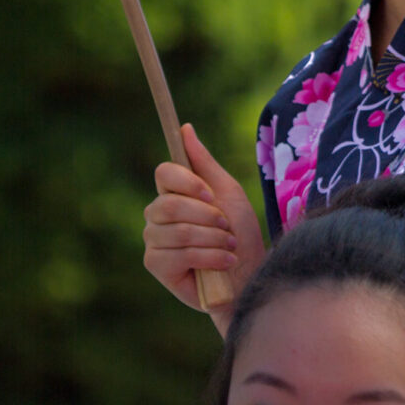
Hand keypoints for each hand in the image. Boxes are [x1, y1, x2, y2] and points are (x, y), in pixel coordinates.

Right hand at [142, 123, 262, 330]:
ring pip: (177, 231)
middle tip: (227, 230)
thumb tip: (185, 128)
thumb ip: (204, 164)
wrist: (250, 276)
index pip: (164, 173)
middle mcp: (158, 215)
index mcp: (174, 194)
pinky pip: (179, 254)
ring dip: (214, 240)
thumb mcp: (229, 194)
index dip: (187, 182)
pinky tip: (224, 263)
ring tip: (229, 248)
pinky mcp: (156, 265)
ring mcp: (154, 241)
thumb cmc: (241, 236)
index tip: (211, 196)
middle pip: (169, 203)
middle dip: (208, 218)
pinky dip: (209, 258)